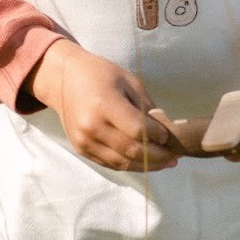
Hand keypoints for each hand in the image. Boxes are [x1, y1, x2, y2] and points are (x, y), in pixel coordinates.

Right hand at [26, 41, 178, 171]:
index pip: (137, 130)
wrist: (63, 79)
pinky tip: (146, 162)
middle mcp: (92, 126)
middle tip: (175, 157)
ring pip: (123, 163)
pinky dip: (131, 165)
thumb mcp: (128, 81)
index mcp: (104, 105)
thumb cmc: (100, 74)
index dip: (158, 137)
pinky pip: (111, 164)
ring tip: (166, 163)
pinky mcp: (81, 150)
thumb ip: (146, 108)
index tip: (169, 136)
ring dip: (148, 166)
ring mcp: (84, 141)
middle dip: (158, 156)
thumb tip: (165, 131)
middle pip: (132, 151)